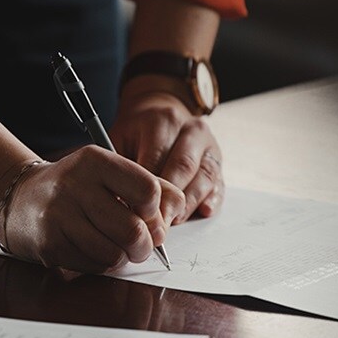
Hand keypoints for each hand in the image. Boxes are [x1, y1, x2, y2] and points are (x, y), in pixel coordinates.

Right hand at [0, 146, 185, 272]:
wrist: (20, 198)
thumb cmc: (76, 187)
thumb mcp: (109, 173)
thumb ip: (150, 185)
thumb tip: (176, 211)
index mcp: (95, 161)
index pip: (147, 190)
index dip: (156, 211)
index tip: (147, 214)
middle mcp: (75, 185)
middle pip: (134, 230)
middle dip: (145, 245)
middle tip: (140, 244)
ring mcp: (59, 216)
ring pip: (115, 254)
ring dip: (122, 257)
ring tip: (115, 246)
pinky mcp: (49, 244)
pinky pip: (93, 266)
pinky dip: (101, 264)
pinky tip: (92, 249)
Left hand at [111, 89, 224, 221]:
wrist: (161, 112)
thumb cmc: (136, 133)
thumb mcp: (121, 138)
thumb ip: (120, 166)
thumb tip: (119, 202)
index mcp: (164, 121)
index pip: (156, 158)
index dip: (146, 189)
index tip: (135, 212)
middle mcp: (191, 130)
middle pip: (183, 168)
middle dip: (169, 200)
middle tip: (156, 225)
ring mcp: (209, 145)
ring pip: (204, 177)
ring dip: (189, 204)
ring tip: (173, 222)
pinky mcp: (218, 161)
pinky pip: (219, 183)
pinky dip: (213, 199)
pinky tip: (203, 211)